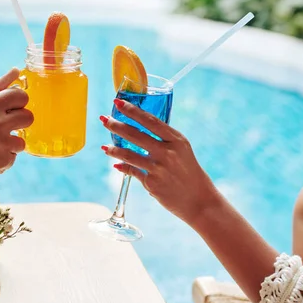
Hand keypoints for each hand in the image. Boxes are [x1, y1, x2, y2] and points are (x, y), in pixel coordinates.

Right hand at [0, 68, 33, 177]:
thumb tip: (16, 71)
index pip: (22, 96)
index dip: (17, 102)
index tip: (9, 107)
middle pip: (28, 117)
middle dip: (18, 120)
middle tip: (3, 125)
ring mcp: (2, 143)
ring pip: (22, 140)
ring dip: (11, 141)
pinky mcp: (3, 160)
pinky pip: (14, 155)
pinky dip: (3, 156)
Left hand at [100, 99, 218, 223]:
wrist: (199, 200)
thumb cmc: (189, 171)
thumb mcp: (182, 150)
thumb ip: (164, 139)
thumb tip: (138, 128)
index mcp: (176, 140)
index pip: (150, 120)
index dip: (131, 110)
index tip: (117, 102)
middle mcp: (167, 152)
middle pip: (135, 134)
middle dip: (116, 125)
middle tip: (103, 119)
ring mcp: (158, 168)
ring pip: (128, 154)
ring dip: (113, 149)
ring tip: (104, 147)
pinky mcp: (151, 183)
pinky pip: (131, 171)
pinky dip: (122, 167)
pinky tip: (115, 164)